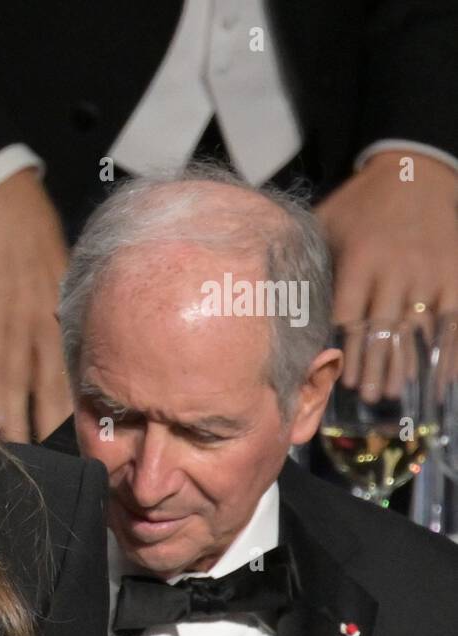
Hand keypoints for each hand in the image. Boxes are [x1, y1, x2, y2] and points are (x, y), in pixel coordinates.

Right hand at [0, 168, 72, 442]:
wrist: (4, 203)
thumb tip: (62, 362)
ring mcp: (20, 322)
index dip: (77, 417)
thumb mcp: (61, 281)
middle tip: (53, 472)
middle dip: (53, 433)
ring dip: (21, 424)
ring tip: (19, 459)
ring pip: (23, 385)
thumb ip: (59, 323)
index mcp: (66, 321)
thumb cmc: (31, 242)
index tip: (80, 453)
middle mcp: (50, 327)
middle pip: (56, 391)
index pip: (76, 380)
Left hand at [316, 150, 457, 399]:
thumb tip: (266, 290)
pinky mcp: (455, 273)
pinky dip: (448, 349)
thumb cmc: (359, 202)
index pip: (348, 313)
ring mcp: (430, 273)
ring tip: (389, 392)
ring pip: (416, 328)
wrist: (415, 171)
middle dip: (371, 364)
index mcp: (361, 260)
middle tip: (362, 395)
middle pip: (382, 328)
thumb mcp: (324, 222)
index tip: (331, 370)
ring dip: (404, 362)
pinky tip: (441, 377)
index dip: (340, 345)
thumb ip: (302, 257)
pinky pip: (454, 318)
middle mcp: (397, 270)